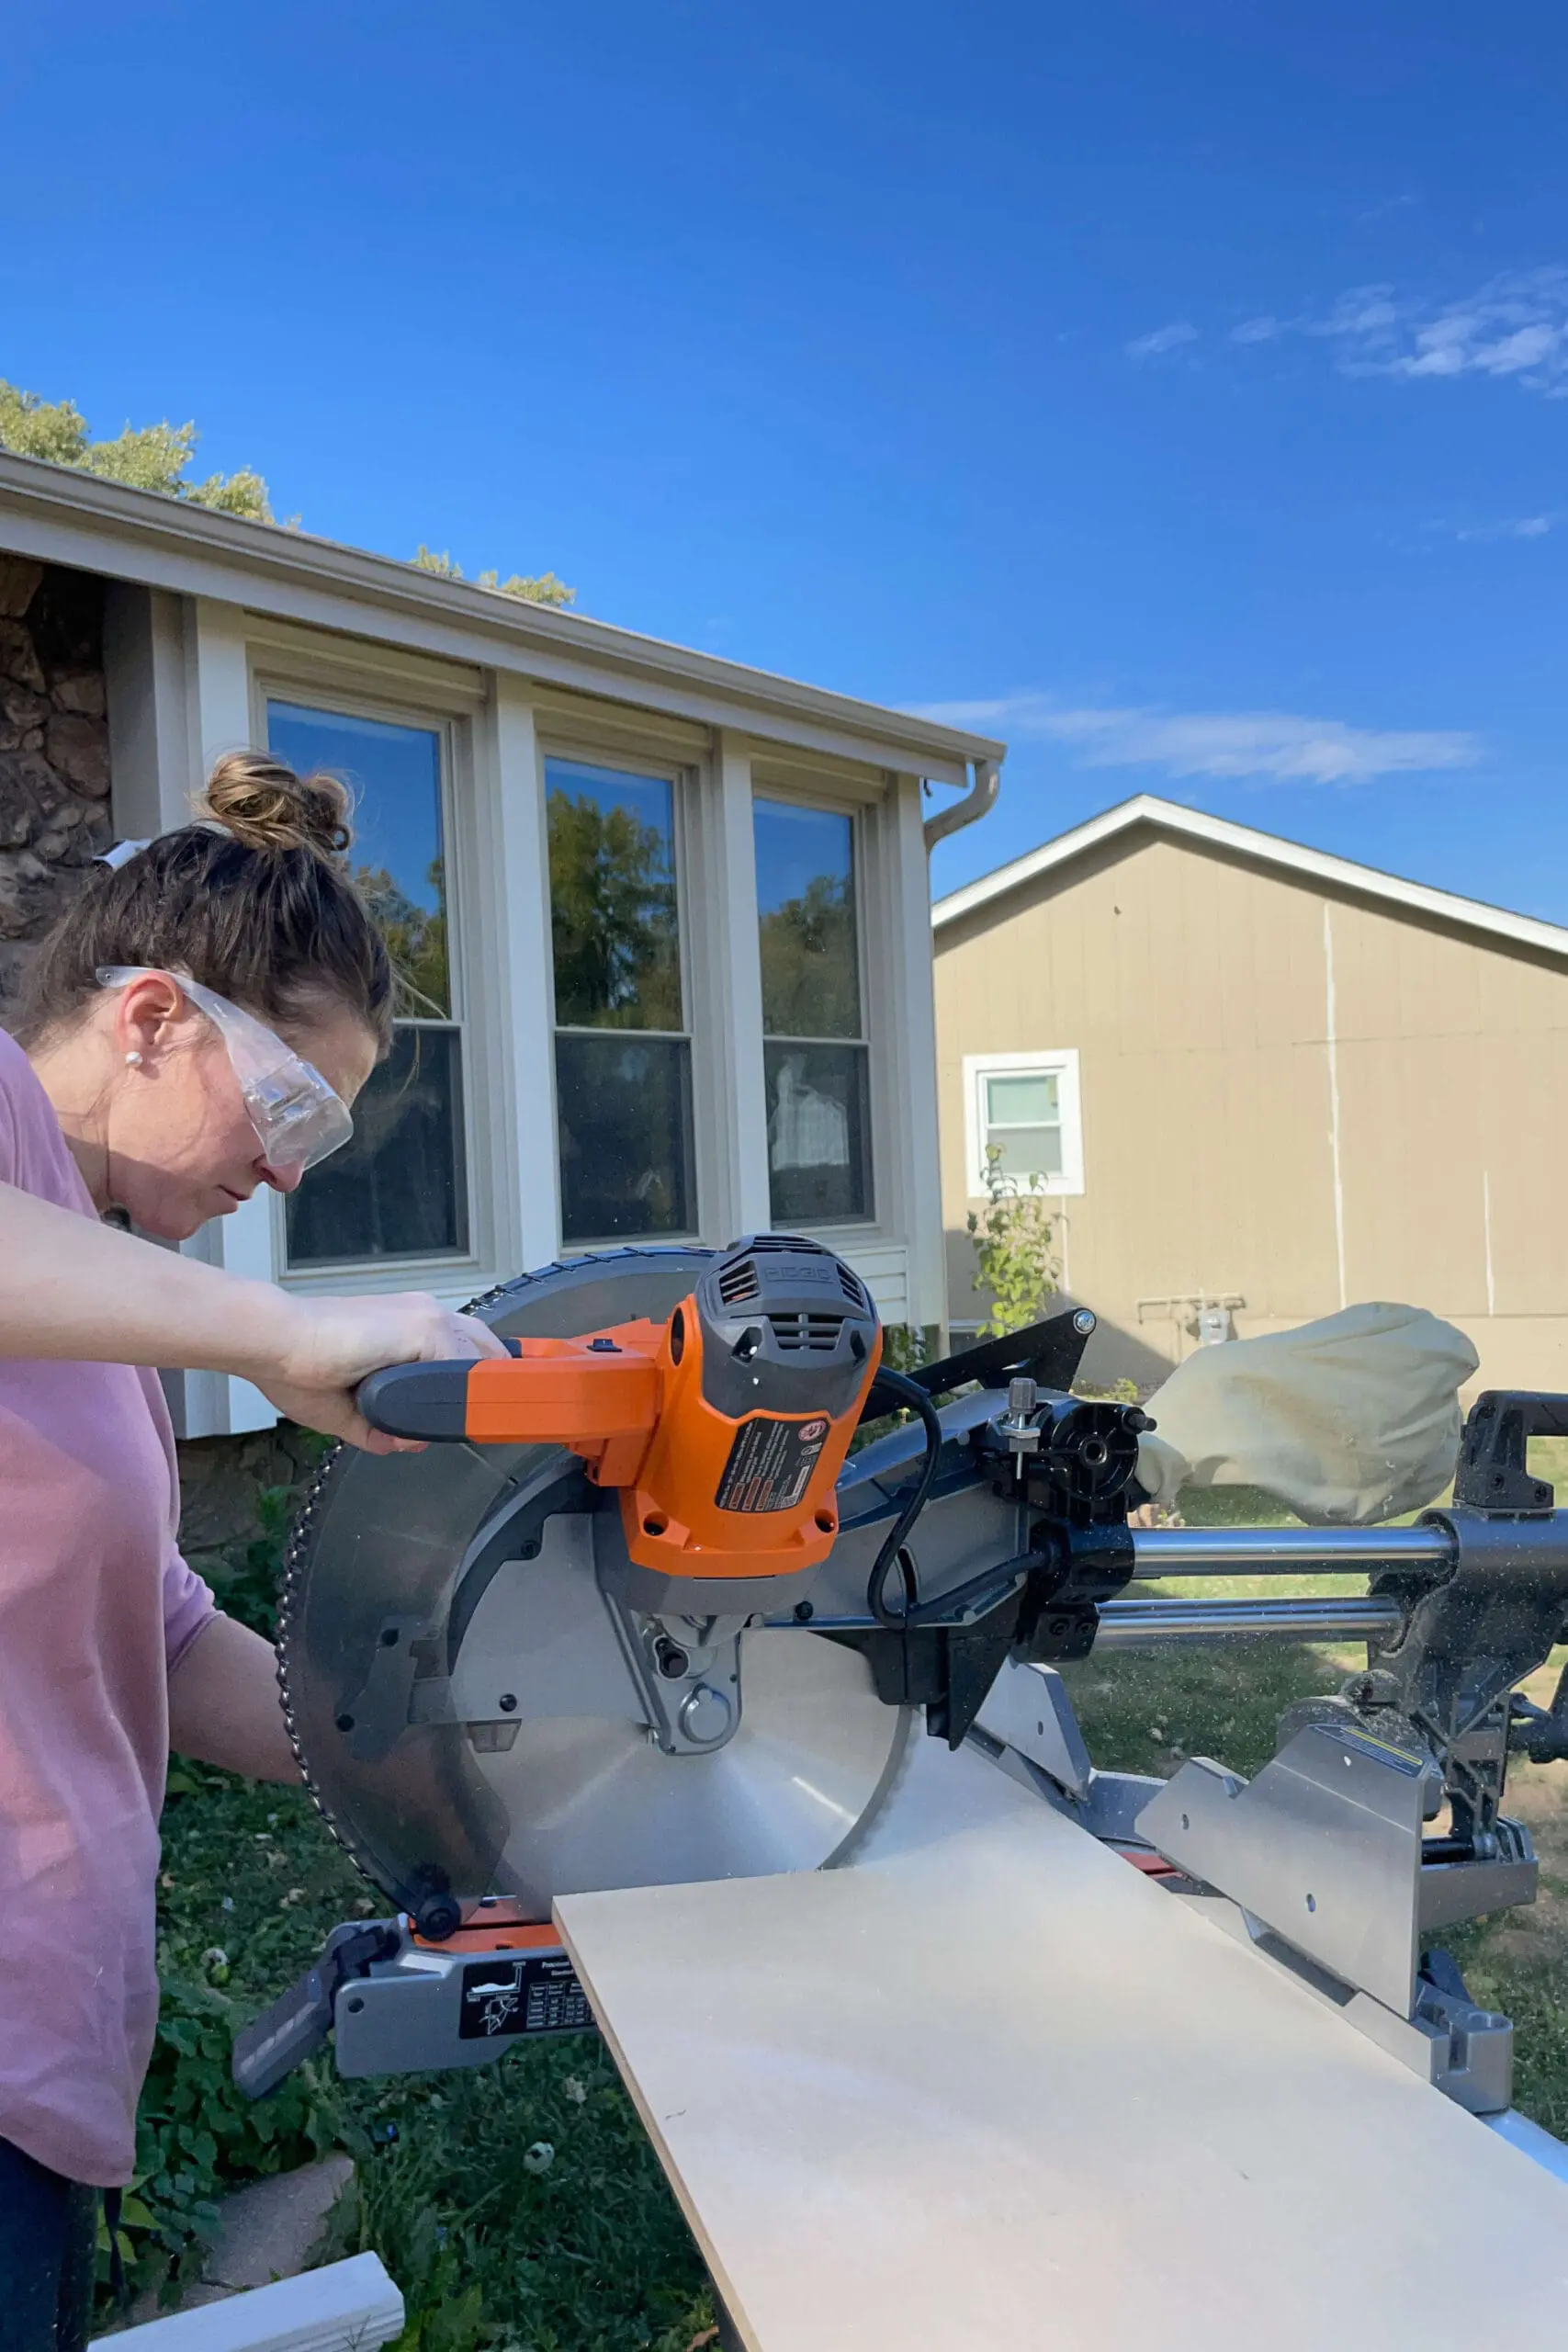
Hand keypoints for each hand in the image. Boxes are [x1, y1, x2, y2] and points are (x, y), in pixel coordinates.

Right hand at [259, 1291, 508, 1450]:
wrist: (275, 1341)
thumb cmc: (295, 1366)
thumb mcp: (345, 1412)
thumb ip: (379, 1428)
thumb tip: (404, 1443)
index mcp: (405, 1329)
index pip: (462, 1348)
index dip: (478, 1377)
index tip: (484, 1406)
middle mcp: (421, 1315)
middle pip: (484, 1346)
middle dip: (496, 1381)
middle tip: (501, 1417)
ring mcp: (425, 1317)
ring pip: (481, 1352)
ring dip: (490, 1386)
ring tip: (496, 1420)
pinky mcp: (423, 1327)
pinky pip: (467, 1362)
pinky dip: (476, 1388)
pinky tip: (480, 1410)